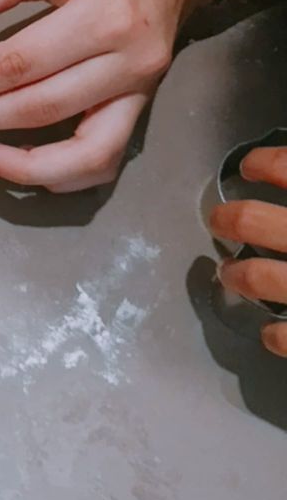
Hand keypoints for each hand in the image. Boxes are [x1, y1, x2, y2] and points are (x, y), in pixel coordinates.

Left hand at [0, 0, 200, 190]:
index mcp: (99, 16)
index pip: (14, 64)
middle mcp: (126, 61)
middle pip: (37, 107)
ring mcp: (139, 90)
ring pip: (80, 151)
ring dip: (17, 162)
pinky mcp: (141, 104)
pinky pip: (104, 157)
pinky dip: (60, 171)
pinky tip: (16, 161)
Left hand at [210, 147, 286, 355]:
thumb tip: (278, 165)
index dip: (265, 164)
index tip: (250, 166)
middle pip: (257, 222)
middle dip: (232, 220)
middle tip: (220, 221)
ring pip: (261, 278)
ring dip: (240, 276)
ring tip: (231, 274)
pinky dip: (275, 335)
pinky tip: (269, 332)